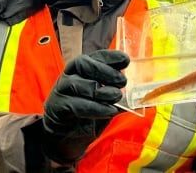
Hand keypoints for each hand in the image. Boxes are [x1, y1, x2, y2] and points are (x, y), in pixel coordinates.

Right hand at [42, 50, 128, 164]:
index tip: (125, 60)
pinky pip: (76, 104)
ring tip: (116, 97)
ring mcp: (61, 90)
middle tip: (122, 80)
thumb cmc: (87, 116)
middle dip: (105, 71)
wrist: (66, 138)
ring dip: (101, 91)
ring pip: (78, 84)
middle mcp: (70, 75)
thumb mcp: (106, 104)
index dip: (110, 57)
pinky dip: (95, 108)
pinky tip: (109, 111)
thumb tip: (139, 97)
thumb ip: (118, 97)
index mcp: (83, 70)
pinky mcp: (57, 106)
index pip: (95, 57)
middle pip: (83, 64)